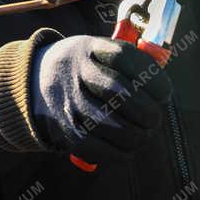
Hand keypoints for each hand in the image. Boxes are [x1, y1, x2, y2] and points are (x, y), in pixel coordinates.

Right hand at [29, 35, 170, 162]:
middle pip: (119, 92)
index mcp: (88, 48)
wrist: (34, 82)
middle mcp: (75, 72)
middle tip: (154, 118)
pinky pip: (98, 148)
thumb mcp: (98, 50)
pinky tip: (128, 147)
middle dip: (147, 110)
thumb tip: (162, 90)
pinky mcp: (64, 130)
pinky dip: (121, 151)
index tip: (165, 92)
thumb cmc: (83, 68)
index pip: (123, 57)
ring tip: (144, 133)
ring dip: (137, 134)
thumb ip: (129, 62)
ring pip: (111, 125)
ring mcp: (68, 102)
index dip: (151, 76)